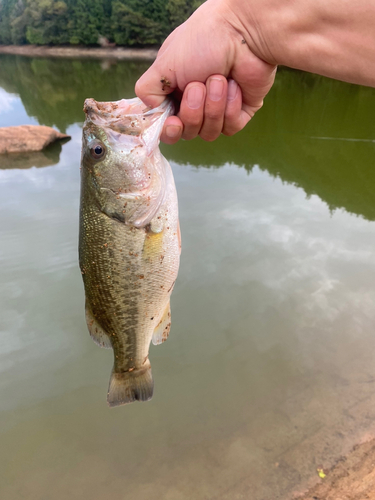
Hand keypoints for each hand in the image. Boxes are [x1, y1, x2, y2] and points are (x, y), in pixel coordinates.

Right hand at [135, 0, 276, 143]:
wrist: (242, 33)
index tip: (174, 122)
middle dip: (193, 110)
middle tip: (199, 84)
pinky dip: (231, 107)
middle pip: (188, 133)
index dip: (170, 131)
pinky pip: (230, 128)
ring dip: (213, 106)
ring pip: (209, 133)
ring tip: (219, 78)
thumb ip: (148, 91)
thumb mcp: (164, 65)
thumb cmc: (202, 41)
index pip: (168, 128)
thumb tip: (152, 111)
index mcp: (176, 93)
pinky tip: (234, 86)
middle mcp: (196, 104)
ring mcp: (218, 109)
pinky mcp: (240, 112)